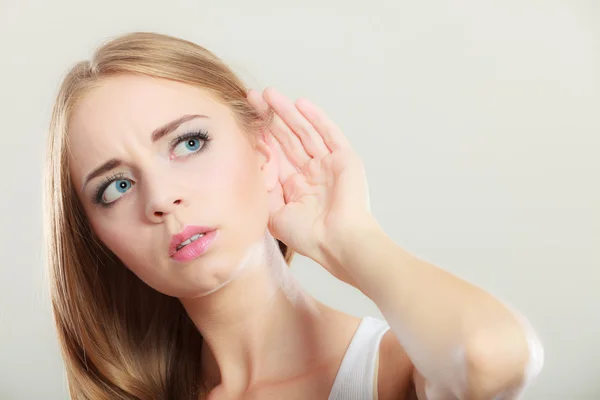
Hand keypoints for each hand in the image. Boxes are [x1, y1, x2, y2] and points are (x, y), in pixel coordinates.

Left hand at [247, 88, 374, 283]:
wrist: (337, 242)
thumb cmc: (308, 235)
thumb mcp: (274, 213)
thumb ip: (263, 189)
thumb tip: (249, 167)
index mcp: (295, 186)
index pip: (275, 153)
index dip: (260, 135)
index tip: (243, 118)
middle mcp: (311, 172)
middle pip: (287, 138)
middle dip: (269, 118)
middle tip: (252, 97)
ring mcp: (328, 164)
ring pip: (304, 131)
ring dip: (287, 112)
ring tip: (269, 94)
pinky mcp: (345, 159)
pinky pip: (329, 134)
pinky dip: (316, 118)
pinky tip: (300, 103)